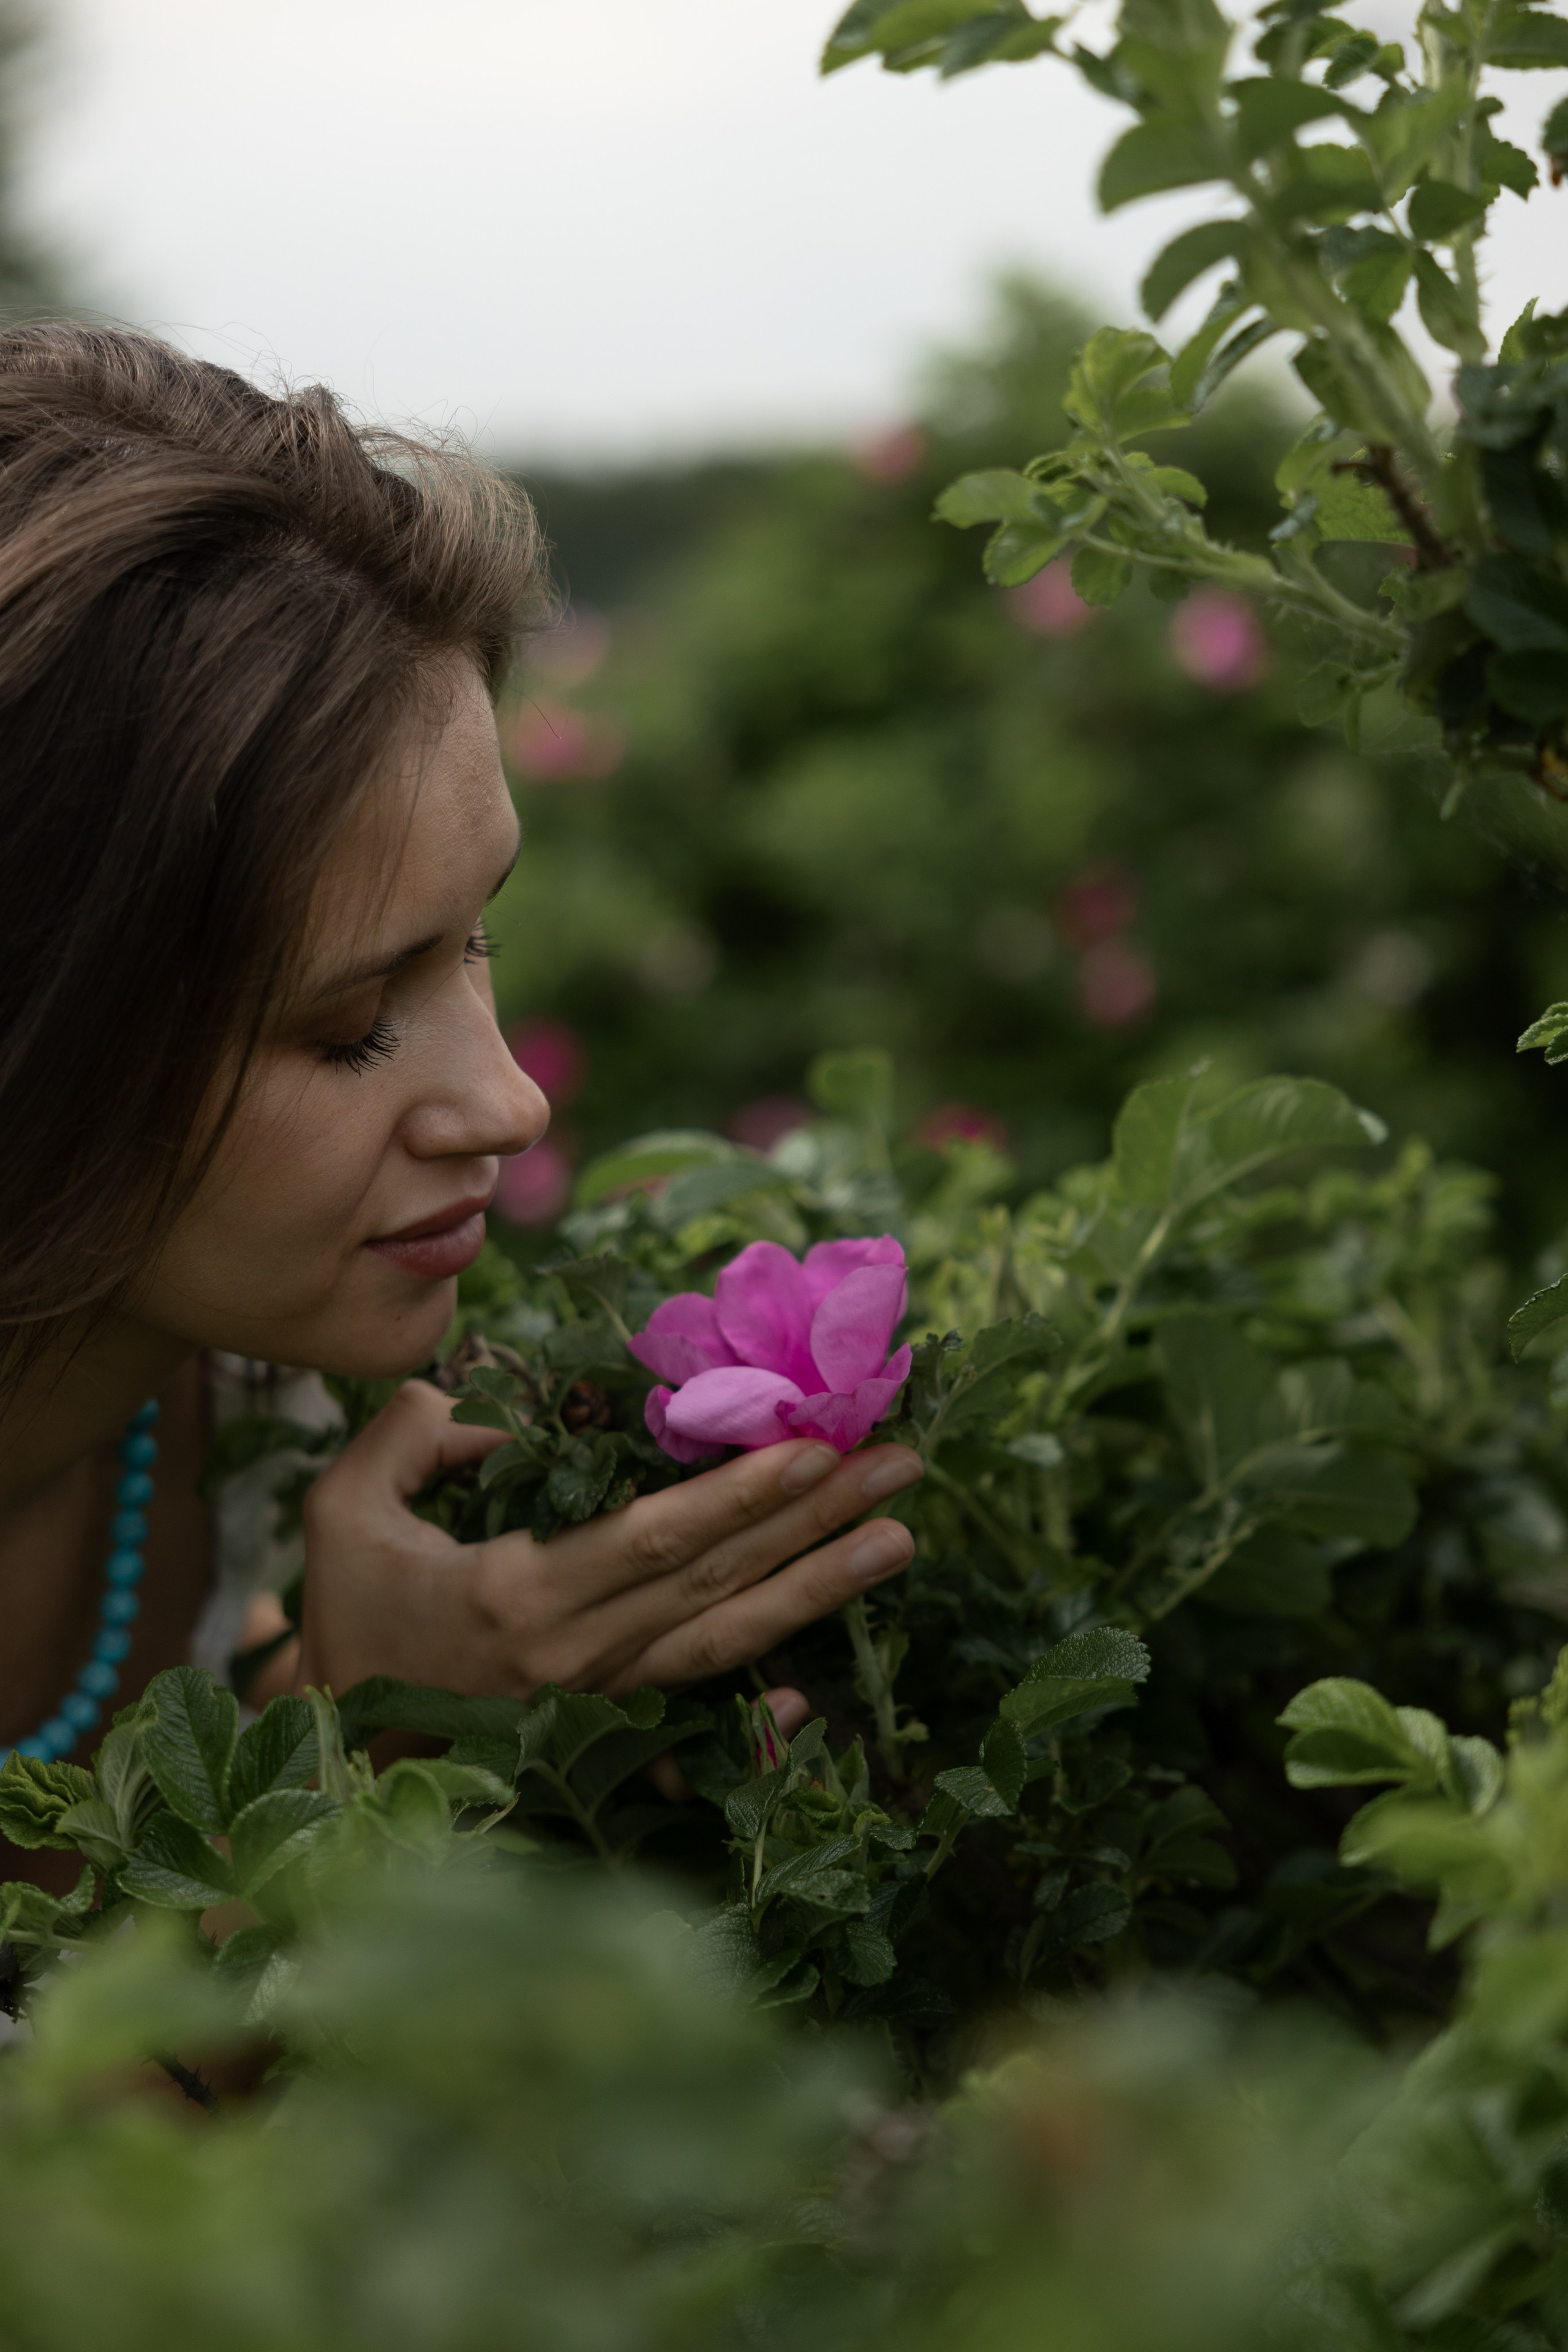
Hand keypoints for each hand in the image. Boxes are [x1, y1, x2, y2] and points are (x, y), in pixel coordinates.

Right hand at [294, 1380, 922, 1700]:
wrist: (331, 1755)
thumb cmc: (343, 1612)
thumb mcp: (348, 1506)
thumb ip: (421, 1433)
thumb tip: (504, 1409)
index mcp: (515, 1594)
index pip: (651, 1538)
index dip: (737, 1496)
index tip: (815, 1447)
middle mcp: (574, 1656)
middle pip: (716, 1586)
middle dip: (815, 1525)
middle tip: (903, 1468)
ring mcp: (597, 1701)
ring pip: (725, 1645)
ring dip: (818, 1591)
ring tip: (898, 1542)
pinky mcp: (604, 1727)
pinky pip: (693, 1708)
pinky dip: (762, 1709)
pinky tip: (819, 1693)